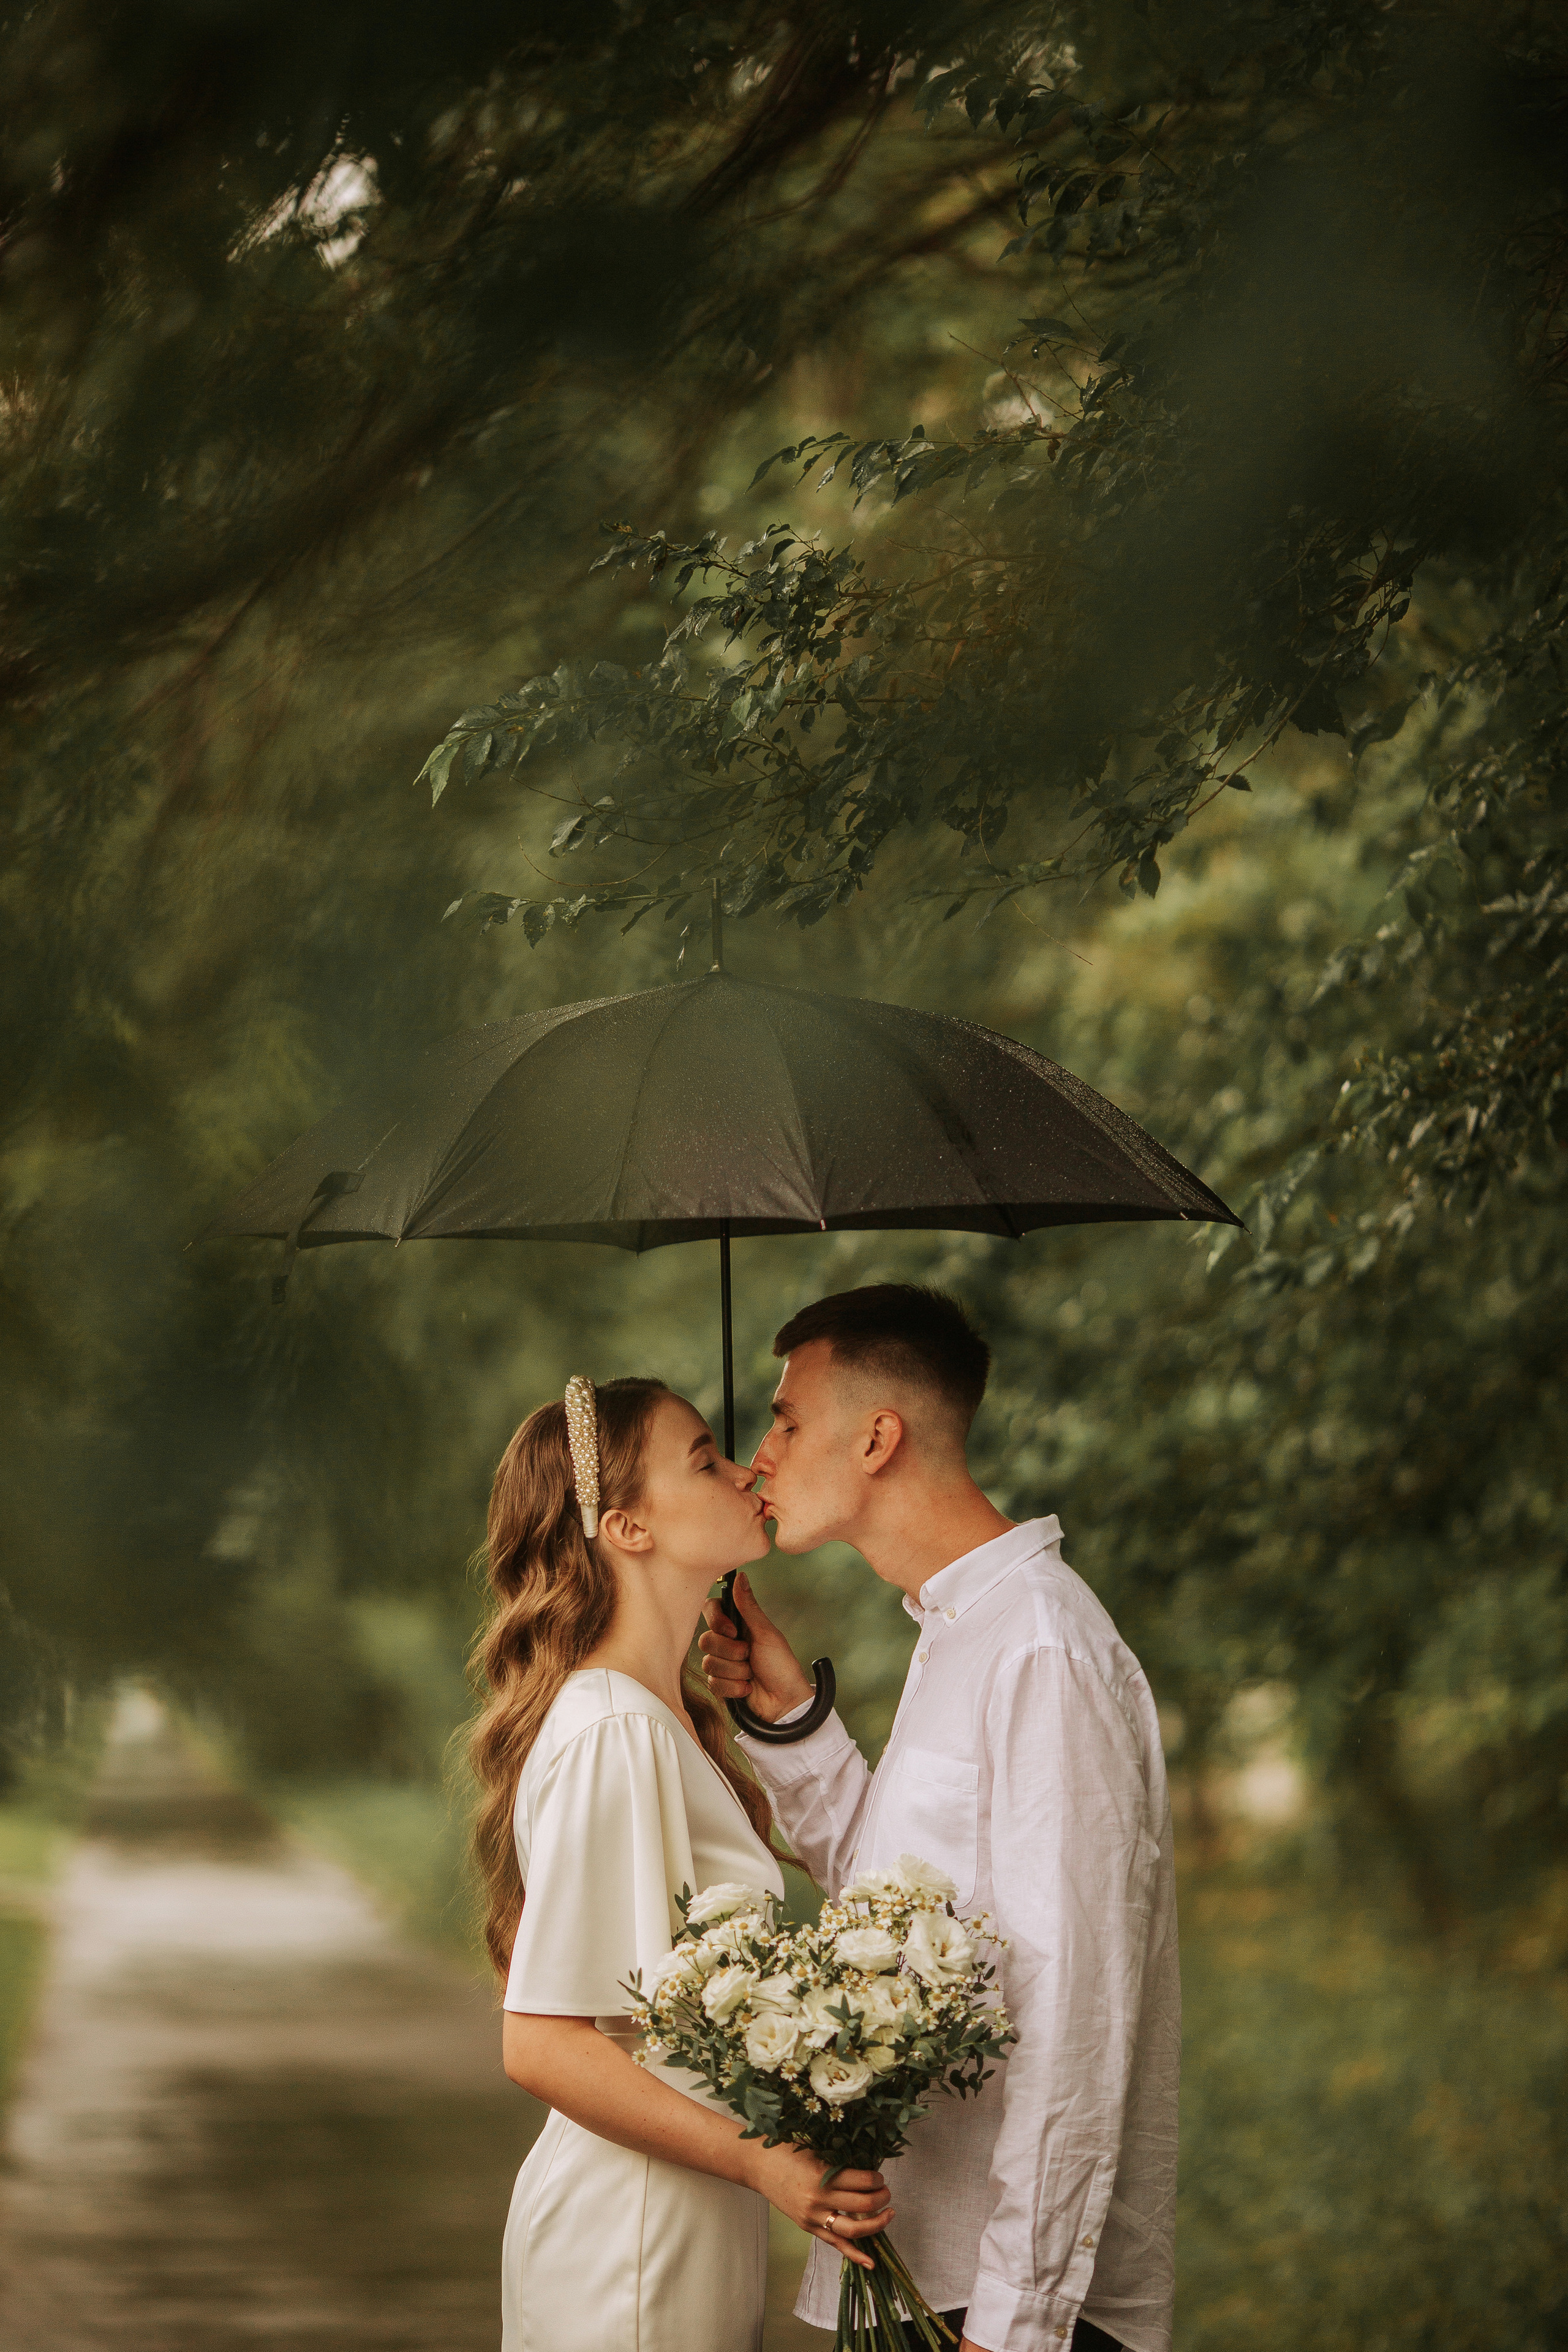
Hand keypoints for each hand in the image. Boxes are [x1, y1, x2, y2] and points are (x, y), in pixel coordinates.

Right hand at [699, 1571, 812, 1721]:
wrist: (785, 1702)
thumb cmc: (781, 1666)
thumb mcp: (767, 1634)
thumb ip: (749, 1607)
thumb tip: (741, 1575)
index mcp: (738, 1624)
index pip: (710, 1610)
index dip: (716, 1620)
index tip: (732, 1630)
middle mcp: (728, 1642)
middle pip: (706, 1640)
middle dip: (730, 1652)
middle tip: (749, 1656)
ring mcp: (724, 1664)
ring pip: (709, 1664)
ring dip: (735, 1671)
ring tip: (751, 1674)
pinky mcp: (721, 1684)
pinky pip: (713, 1683)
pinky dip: (733, 1687)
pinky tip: (747, 1688)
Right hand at [744, 2141, 890, 2267]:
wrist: (760, 2166)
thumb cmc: (788, 2151)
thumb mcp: (817, 2149)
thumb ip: (840, 2161)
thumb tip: (869, 2170)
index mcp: (823, 2175)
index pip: (862, 2181)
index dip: (876, 2178)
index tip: (879, 2176)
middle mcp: (819, 2199)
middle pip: (862, 2205)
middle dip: (881, 2198)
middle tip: (886, 2192)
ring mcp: (813, 2217)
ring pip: (853, 2230)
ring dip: (876, 2224)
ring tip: (888, 2214)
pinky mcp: (808, 2228)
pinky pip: (836, 2244)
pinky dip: (855, 2255)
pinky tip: (871, 2262)